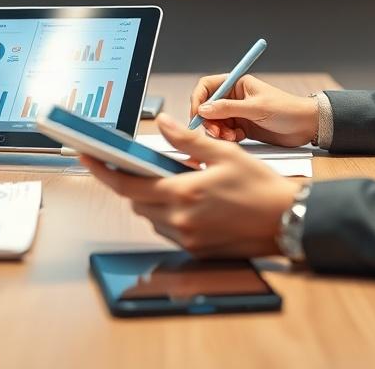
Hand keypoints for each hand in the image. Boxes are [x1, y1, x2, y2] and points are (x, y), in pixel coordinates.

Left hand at [81, 115, 298, 257]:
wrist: (288, 221)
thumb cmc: (261, 187)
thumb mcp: (224, 153)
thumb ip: (187, 140)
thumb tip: (164, 123)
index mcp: (182, 194)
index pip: (127, 185)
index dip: (102, 171)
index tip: (85, 156)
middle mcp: (180, 220)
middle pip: (136, 202)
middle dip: (133, 184)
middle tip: (139, 166)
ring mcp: (188, 238)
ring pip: (151, 217)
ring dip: (152, 199)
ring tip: (174, 181)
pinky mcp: (197, 250)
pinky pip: (169, 230)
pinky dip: (169, 214)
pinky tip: (188, 200)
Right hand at [191, 74, 317, 146]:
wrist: (306, 126)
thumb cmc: (286, 110)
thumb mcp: (256, 108)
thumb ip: (228, 109)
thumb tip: (203, 109)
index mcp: (236, 84)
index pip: (207, 86)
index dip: (199, 99)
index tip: (197, 115)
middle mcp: (234, 97)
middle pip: (208, 107)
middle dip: (208, 120)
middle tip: (216, 132)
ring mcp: (237, 113)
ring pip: (215, 122)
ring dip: (218, 131)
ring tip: (231, 137)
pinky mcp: (242, 127)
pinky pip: (225, 132)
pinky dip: (227, 137)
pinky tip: (238, 138)